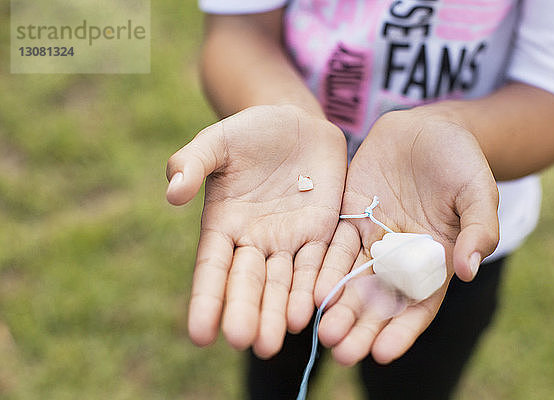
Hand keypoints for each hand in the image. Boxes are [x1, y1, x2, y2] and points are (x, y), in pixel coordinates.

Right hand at [166, 105, 346, 357]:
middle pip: (249, 283)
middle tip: (244, 342)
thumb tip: (173, 193)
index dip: (206, 299)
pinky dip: (313, 287)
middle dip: (246, 312)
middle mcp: (255, 240)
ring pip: (283, 283)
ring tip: (275, 343)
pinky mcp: (322, 232)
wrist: (296, 123)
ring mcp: (290, 239)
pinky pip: (318, 263)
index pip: (212, 268)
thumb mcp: (217, 141)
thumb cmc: (249, 132)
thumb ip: (191, 163)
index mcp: (223, 224)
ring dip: (279, 312)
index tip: (199, 334)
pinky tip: (310, 312)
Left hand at [314, 109, 498, 364]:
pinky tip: (309, 288)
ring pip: (351, 278)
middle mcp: (400, 256)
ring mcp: (371, 238)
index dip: (402, 330)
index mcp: (435, 258)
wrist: (427, 128)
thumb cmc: (461, 160)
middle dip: (360, 327)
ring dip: (337, 305)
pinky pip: (333, 245)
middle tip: (340, 353)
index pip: (418, 303)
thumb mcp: (478, 190)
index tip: (383, 354)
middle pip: (379, 300)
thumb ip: (477, 228)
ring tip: (321, 332)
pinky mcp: (348, 216)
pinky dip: (322, 267)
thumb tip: (469, 270)